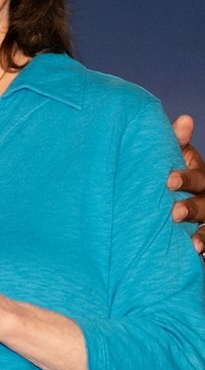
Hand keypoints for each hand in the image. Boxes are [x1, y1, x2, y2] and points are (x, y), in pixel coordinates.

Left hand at [168, 115, 204, 252]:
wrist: (171, 202)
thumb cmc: (171, 174)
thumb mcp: (175, 157)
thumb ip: (176, 141)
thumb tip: (185, 119)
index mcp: (198, 176)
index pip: (197, 175)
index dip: (186, 177)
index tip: (169, 180)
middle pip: (204, 202)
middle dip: (191, 207)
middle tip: (175, 212)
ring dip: (202, 231)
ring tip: (190, 240)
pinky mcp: (204, 232)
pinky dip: (204, 244)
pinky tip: (195, 250)